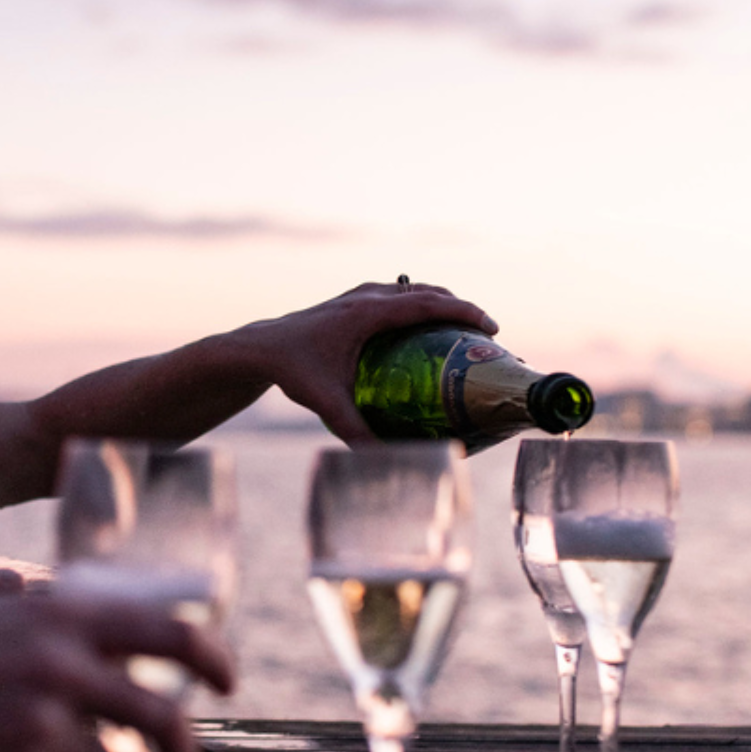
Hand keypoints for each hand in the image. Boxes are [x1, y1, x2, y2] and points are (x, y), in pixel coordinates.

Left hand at [234, 281, 495, 444]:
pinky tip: (423, 333)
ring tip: (462, 330)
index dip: (464, 311)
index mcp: (368, 313)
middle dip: (461, 307)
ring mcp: (358, 295)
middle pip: (427, 293)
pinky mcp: (351, 300)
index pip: (427, 304)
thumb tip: (385, 460)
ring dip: (440, 303)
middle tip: (486, 334)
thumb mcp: (327, 403)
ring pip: (412, 290)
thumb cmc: (293, 371)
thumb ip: (356, 432)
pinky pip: (396, 297)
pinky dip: (418, 306)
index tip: (491, 327)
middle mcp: (367, 297)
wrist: (259, 348)